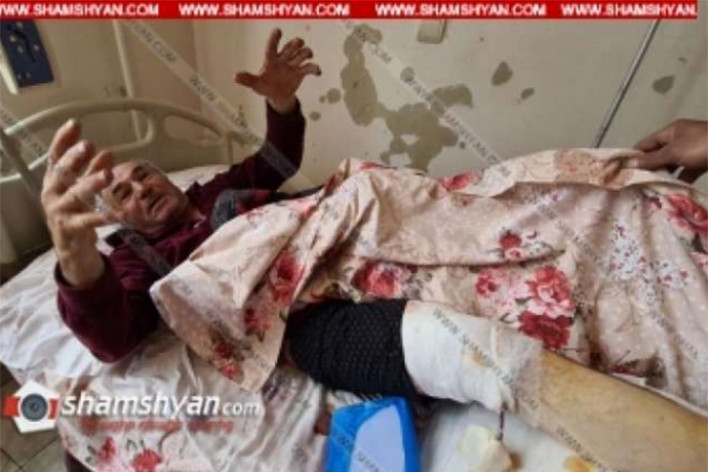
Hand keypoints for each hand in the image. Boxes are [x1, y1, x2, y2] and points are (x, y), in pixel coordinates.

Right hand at [41, 119, 116, 286]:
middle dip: (75, 158)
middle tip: (89, 145)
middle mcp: (52, 194)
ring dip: (91, 183)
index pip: (55, 156)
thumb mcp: (83, 190)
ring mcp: (59, 212)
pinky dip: (104, 216)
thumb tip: (106, 152)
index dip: (63, 140)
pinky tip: (117, 212)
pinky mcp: (70, 230)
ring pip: (75, 195)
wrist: (72, 249)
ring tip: (107, 174)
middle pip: (62, 173)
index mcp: (54, 181)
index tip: (75, 124)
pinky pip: (89, 221)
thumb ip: (93, 171)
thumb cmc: (78, 213)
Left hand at [234, 28, 320, 113]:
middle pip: (291, 46)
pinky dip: (315, 68)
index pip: (272, 47)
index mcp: (271, 60)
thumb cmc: (265, 86)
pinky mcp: (300, 73)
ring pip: (302, 54)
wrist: (277, 96)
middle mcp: (283, 59)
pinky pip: (309, 68)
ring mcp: (292, 65)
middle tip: (298, 45)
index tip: (278, 31)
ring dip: (306, 53)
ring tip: (308, 56)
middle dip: (296, 44)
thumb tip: (235, 77)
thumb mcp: (256, 84)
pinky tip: (317, 72)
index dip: (274, 39)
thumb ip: (248, 79)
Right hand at [631, 119, 707, 182]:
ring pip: (672, 164)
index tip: (624, 169)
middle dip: (649, 168)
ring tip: (652, 187)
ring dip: (663, 175)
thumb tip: (631, 163)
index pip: (646, 143)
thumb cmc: (704, 144)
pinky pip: (685, 172)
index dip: (634, 155)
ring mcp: (691, 151)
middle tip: (637, 182)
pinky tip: (671, 189)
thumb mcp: (673, 152)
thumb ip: (652, 159)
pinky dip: (679, 180)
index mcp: (671, 131)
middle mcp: (680, 139)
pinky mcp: (701, 162)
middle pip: (658, 155)